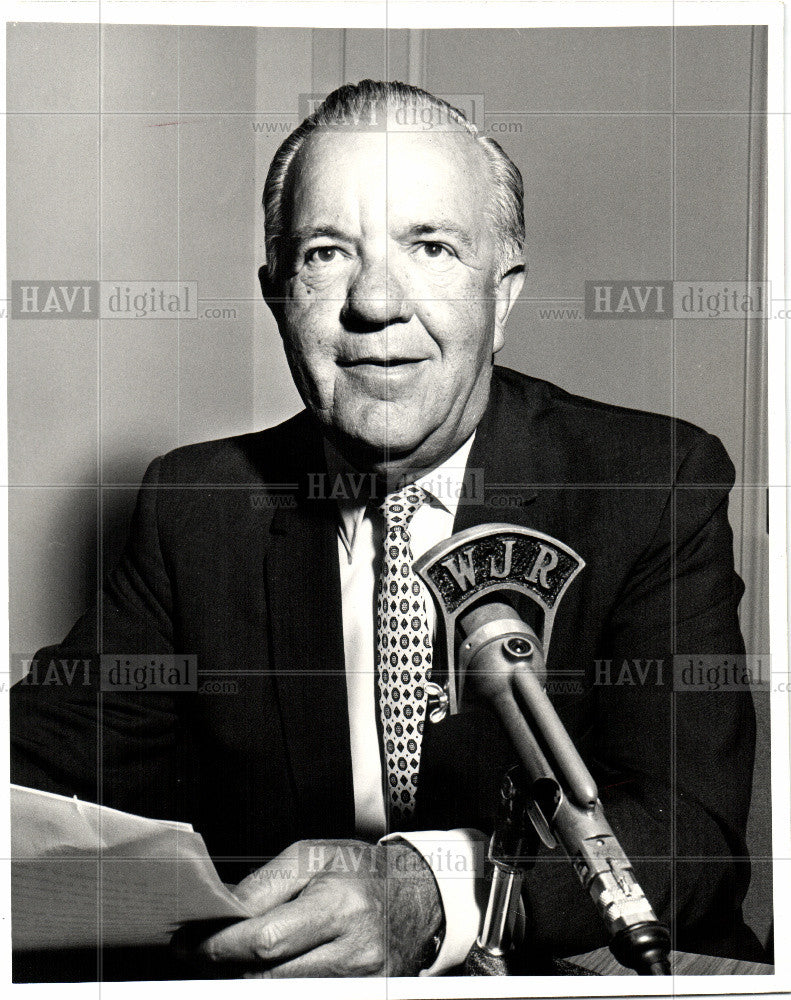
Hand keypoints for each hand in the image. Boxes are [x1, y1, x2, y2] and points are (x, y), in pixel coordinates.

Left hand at [180, 838, 443, 977]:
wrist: (414, 895)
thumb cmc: (362, 870)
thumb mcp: (312, 857)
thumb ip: (265, 885)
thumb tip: (223, 912)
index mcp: (339, 906)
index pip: (264, 940)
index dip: (220, 946)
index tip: (191, 944)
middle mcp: (352, 950)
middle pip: (268, 974)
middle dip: (227, 964)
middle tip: (201, 952)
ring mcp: (359, 981)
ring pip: (282, 991)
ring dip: (249, 975)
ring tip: (233, 955)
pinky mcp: (363, 996)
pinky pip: (307, 995)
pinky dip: (279, 983)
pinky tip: (266, 967)